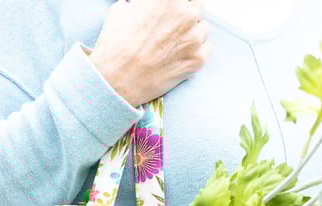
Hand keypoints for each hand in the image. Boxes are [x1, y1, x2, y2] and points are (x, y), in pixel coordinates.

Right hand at [90, 0, 210, 107]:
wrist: (116, 82)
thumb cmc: (115, 45)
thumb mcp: (122, 9)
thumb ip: (142, 3)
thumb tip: (144, 6)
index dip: (177, 4)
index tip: (171, 12)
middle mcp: (186, 13)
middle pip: (197, 6)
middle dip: (186, 13)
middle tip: (173, 25)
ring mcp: (194, 38)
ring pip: (203, 28)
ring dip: (192, 32)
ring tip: (173, 44)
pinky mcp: (197, 60)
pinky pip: (206, 48)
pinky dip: (196, 50)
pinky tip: (180, 55)